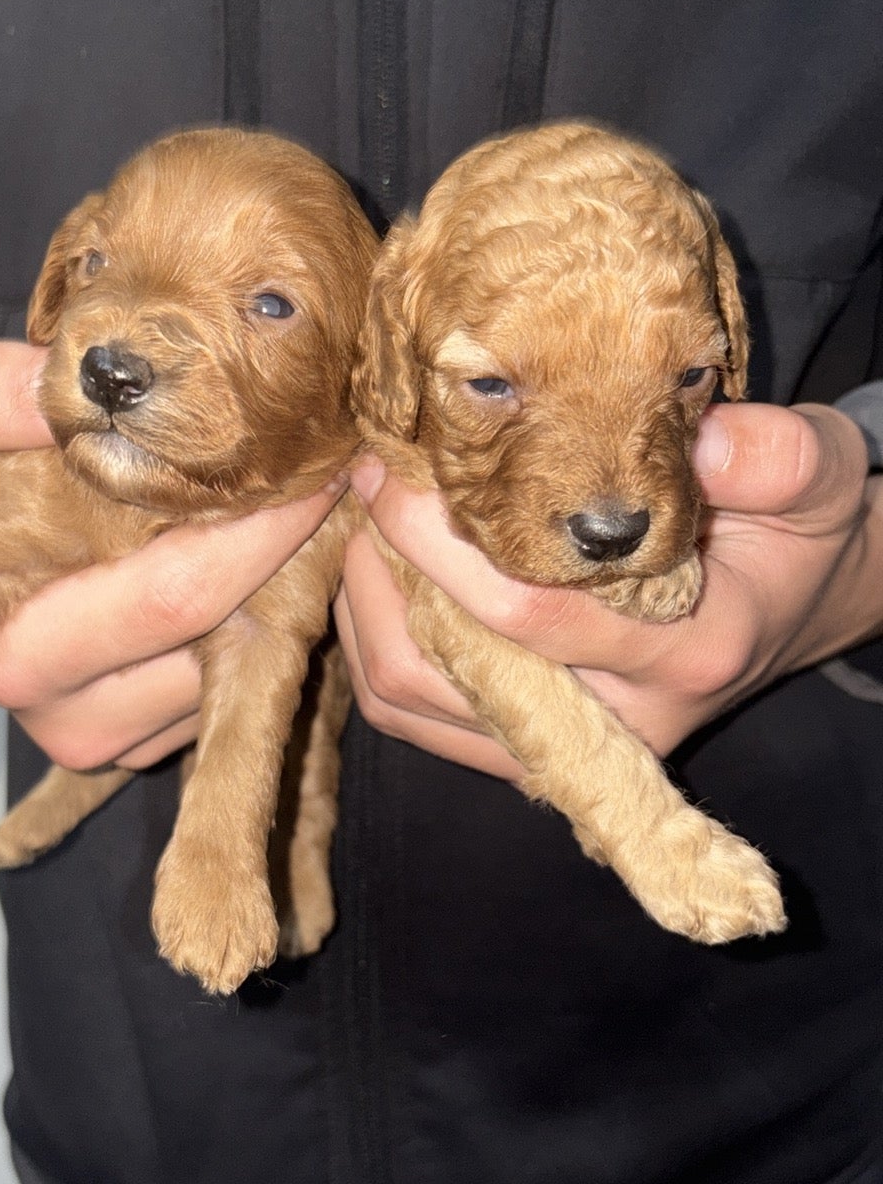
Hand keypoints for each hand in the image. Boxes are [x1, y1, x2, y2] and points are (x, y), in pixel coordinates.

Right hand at [0, 343, 345, 769]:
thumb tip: (55, 385)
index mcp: (9, 642)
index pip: (168, 596)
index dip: (251, 536)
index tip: (309, 469)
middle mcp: (64, 710)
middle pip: (225, 634)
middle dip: (291, 551)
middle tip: (336, 467)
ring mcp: (116, 734)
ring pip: (247, 666)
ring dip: (293, 587)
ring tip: (310, 502)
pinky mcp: (156, 738)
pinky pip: (244, 684)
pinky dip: (279, 618)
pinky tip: (282, 553)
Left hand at [337, 403, 881, 770]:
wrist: (794, 606)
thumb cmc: (793, 531)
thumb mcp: (816, 474)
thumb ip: (774, 455)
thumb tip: (703, 436)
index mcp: (687, 651)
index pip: (533, 616)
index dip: (442, 544)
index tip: (395, 470)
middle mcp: (620, 722)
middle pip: (445, 673)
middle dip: (383, 572)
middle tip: (368, 483)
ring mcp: (568, 746)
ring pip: (410, 702)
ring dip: (366, 607)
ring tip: (370, 521)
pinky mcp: (528, 748)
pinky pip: (412, 712)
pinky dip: (376, 640)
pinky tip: (385, 568)